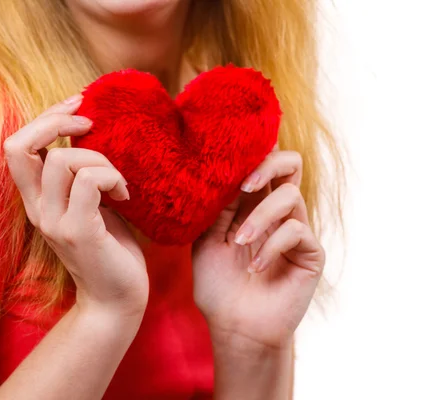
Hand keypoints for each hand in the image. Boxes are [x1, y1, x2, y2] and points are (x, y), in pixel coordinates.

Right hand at [4, 94, 147, 317]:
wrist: (117, 299)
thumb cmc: (110, 248)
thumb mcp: (90, 203)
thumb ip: (79, 174)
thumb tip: (89, 131)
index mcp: (37, 199)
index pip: (16, 145)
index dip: (44, 117)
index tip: (79, 106)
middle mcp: (37, 209)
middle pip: (18, 144)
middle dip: (56, 120)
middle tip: (90, 123)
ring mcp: (53, 221)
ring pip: (62, 159)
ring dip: (99, 158)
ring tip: (117, 181)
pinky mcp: (77, 232)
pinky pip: (88, 181)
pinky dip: (111, 177)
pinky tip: (124, 194)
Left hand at [192, 149, 324, 348]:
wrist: (235, 326)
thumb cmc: (218, 285)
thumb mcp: (206, 240)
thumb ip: (217, 208)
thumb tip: (222, 172)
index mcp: (250, 206)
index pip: (260, 166)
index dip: (252, 153)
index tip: (229, 155)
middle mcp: (276, 212)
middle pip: (290, 164)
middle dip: (269, 163)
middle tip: (245, 184)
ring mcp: (295, 231)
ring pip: (290, 197)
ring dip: (260, 217)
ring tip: (237, 242)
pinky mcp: (310, 253)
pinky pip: (297, 231)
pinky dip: (271, 246)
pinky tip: (255, 267)